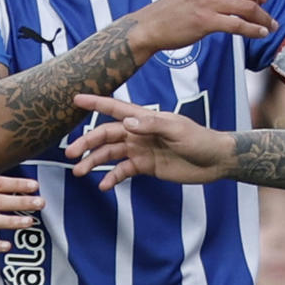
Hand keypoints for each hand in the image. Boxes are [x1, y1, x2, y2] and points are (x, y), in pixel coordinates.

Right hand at [66, 94, 234, 188]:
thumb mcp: (177, 130)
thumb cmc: (199, 139)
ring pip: (110, 154)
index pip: (115, 109)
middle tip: (70, 153)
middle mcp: (138, 133)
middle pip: (106, 135)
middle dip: (87, 143)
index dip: (95, 104)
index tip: (75, 99)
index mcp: (144, 118)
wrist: (214, 161)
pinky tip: (103, 185)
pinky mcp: (145, 166)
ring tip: (78, 171)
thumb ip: (151, 125)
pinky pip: (123, 171)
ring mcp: (140, 150)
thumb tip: (125, 124)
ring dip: (94, 161)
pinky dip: (112, 177)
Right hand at [127, 0, 279, 53]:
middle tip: (268, 17)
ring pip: (248, 8)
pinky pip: (238, 25)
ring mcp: (208, 2)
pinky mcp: (206, 21)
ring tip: (271, 27)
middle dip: (263, 4)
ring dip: (264, 20)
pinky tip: (262, 34)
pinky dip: (253, 30)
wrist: (151, 25)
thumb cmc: (176, 8)